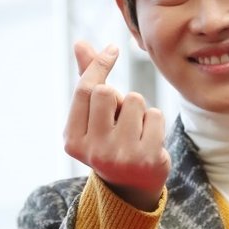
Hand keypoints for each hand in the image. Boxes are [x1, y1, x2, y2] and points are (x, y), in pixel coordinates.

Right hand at [63, 41, 170, 210]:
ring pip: (135, 100)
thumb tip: (80, 43)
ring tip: (136, 130)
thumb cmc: (112, 140)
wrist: (134, 185)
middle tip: (121, 116)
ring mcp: (121, 156)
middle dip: (118, 95)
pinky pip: (155, 114)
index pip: (84, 90)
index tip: (113, 49)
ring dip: (139, 109)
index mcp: (73, 139)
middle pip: (106, 92)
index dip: (99, 64)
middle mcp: (93, 150)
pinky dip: (155, 121)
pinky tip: (150, 139)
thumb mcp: (95, 116)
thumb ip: (89, 80)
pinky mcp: (148, 158)